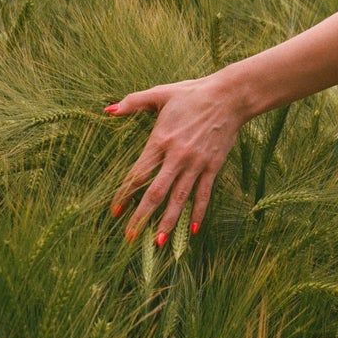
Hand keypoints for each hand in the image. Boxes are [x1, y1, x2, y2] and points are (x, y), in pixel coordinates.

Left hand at [104, 72, 247, 245]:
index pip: (138, 173)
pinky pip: (203, 195)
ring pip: (179, 198)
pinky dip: (197, 213)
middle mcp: (177, 156)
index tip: (114, 211)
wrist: (229, 96)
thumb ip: (133, 103)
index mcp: (160, 140)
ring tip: (157, 243)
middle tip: (130, 237)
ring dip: (168, 221)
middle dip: (141, 216)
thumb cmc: (192, 94)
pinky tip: (191, 231)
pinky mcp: (213, 167)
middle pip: (156, 192)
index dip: (125, 194)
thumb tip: (108, 110)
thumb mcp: (160, 94)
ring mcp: (196, 164)